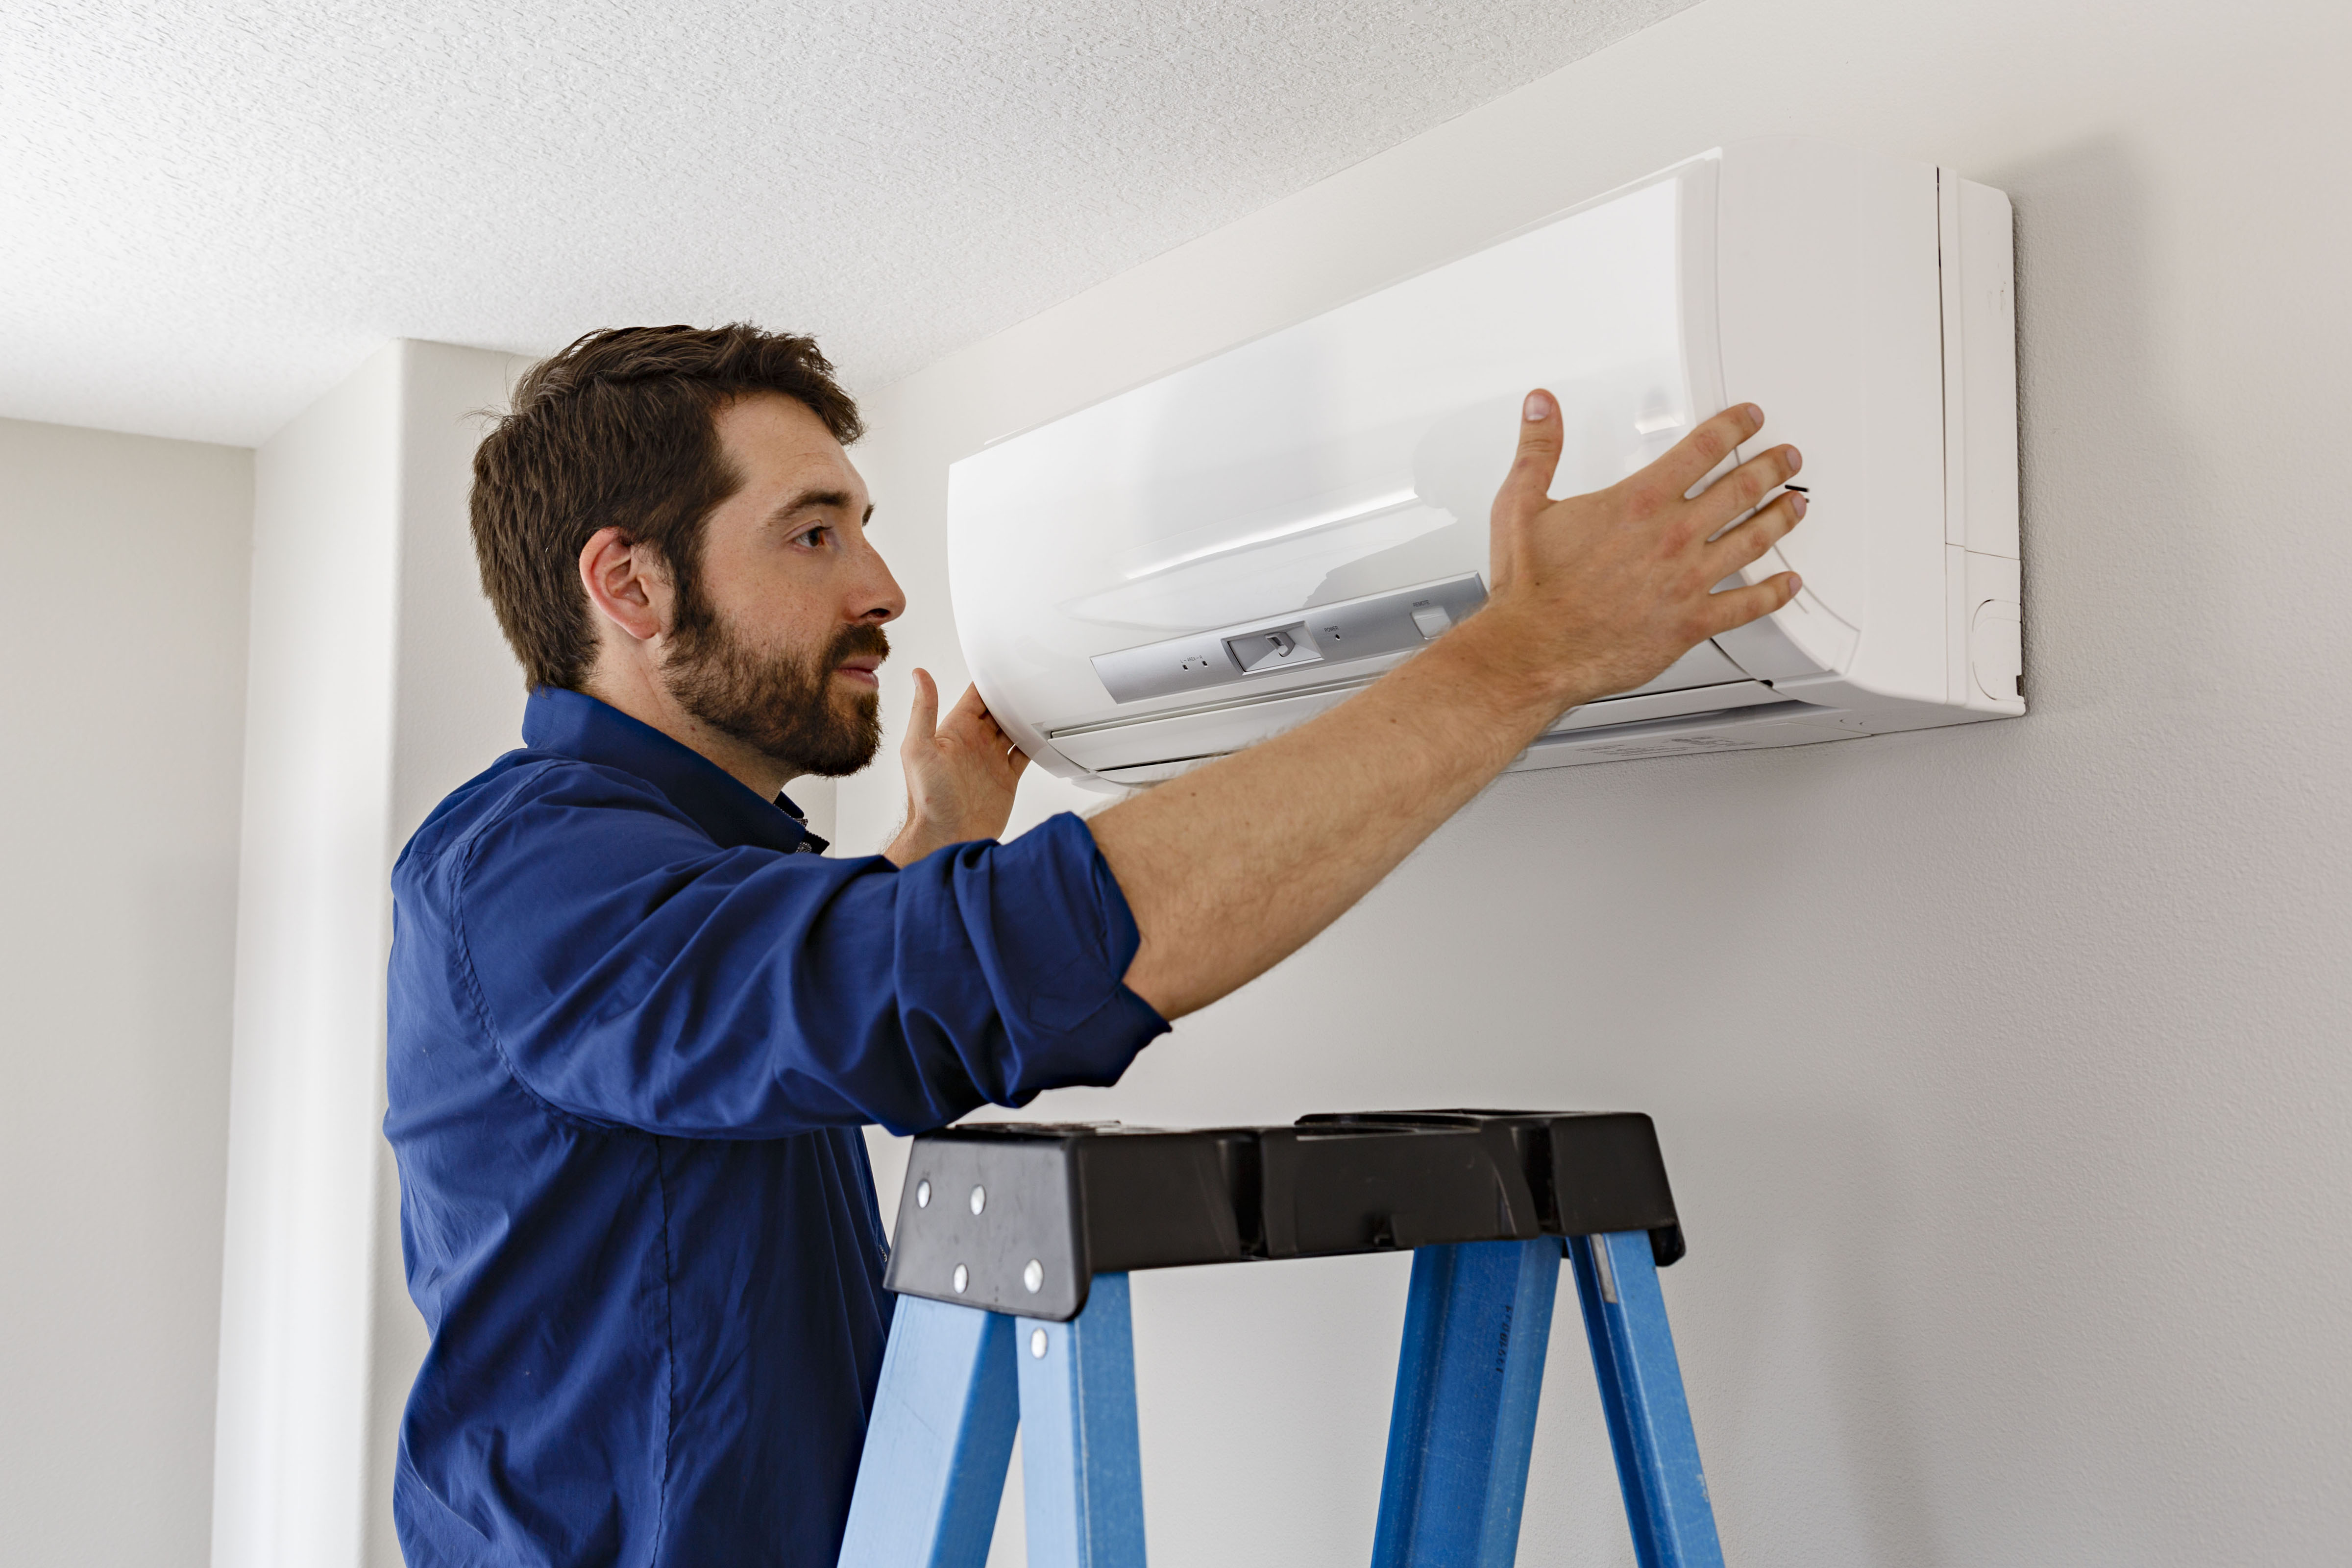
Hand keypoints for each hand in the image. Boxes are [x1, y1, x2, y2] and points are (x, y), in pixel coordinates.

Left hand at [882, 670, 1030, 864]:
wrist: (947, 838)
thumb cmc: (927, 800)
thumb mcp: (919, 749)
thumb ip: (924, 711)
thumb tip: (920, 675)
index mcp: (955, 732)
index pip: (976, 697)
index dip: (991, 682)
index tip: (1008, 667)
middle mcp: (974, 743)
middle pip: (999, 710)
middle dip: (1014, 696)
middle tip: (1034, 680)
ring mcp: (991, 760)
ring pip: (1014, 729)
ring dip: (1027, 717)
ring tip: (1044, 702)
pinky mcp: (1006, 778)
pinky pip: (1025, 754)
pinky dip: (1036, 744)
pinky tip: (1045, 734)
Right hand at [1474, 393, 1804, 712]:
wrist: (1534, 652)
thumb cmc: (1529, 590)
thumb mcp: (1520, 505)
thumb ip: (1538, 450)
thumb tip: (1542, 407)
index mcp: (1638, 502)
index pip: (1702, 449)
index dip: (1733, 427)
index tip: (1749, 419)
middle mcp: (1671, 537)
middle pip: (1740, 489)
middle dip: (1771, 467)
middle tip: (1786, 458)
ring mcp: (1686, 581)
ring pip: (1753, 540)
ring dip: (1781, 519)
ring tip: (1797, 505)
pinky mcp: (1690, 623)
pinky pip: (1746, 606)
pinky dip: (1774, 594)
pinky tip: (1788, 584)